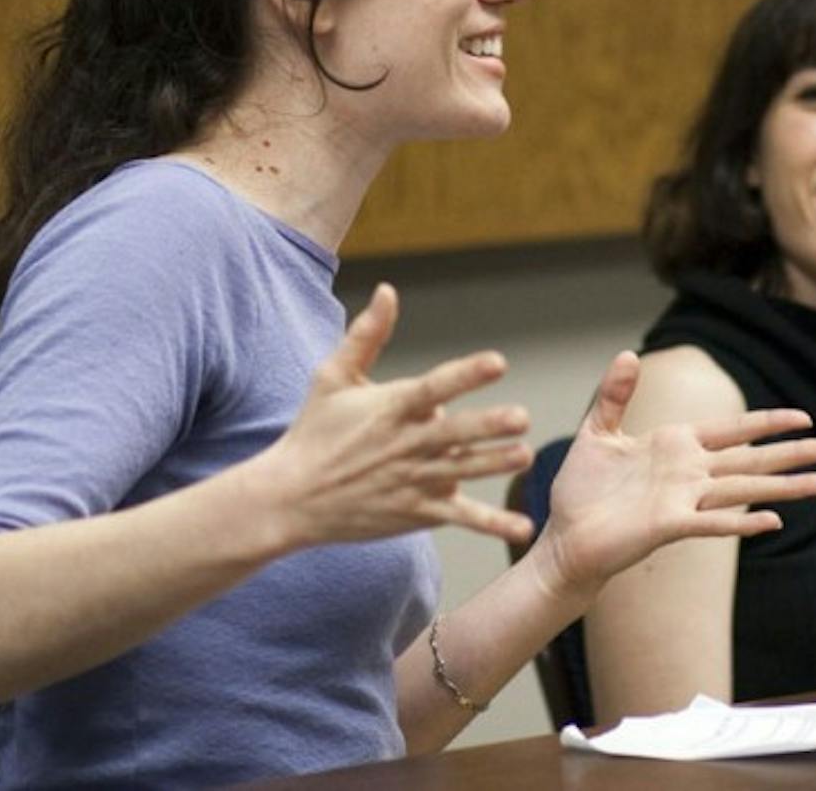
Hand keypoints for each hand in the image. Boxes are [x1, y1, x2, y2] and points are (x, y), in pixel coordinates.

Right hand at [255, 284, 535, 548]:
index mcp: (390, 408)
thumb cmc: (314, 430)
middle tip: (521, 418)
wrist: (290, 498)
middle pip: (453, 433)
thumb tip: (388, 290)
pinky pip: (459, 517)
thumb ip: (366, 335)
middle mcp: (404, 444)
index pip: (433, 388)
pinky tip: (523, 527)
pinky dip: (491, 523)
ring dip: (494, 464)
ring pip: (461, 471)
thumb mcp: (332, 377)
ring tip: (525, 457)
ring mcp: (412, 481)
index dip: (466, 375)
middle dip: (487, 426)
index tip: (497, 362)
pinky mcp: (416, 512)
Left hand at [531, 351, 815, 601]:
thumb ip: (616, 395)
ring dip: (783, 488)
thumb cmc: (582, 490)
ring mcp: (682, 500)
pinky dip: (741, 521)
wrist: (565, 535)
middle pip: (752, 459)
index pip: (732, 431)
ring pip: (743, 490)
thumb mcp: (597, 432)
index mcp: (676, 446)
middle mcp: (688, 473)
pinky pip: (712, 522)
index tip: (805, 417)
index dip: (767, 423)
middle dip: (794, 453)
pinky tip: (773, 520)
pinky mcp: (667, 525)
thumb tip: (627, 354)